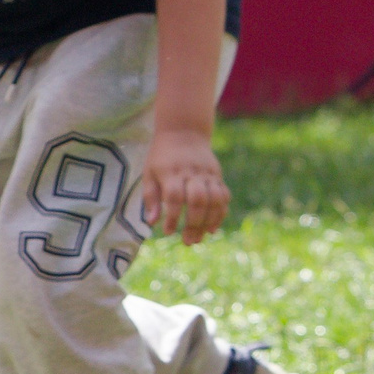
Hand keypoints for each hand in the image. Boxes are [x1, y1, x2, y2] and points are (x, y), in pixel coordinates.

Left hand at [138, 127, 228, 244]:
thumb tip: (151, 223)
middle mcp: (191, 173)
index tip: (168, 232)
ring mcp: (207, 174)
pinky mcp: (217, 175)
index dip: (172, 216)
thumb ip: (150, 198)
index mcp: (171, 172)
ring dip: (209, 222)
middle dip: (194, 223)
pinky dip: (221, 213)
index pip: (174, 197)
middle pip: (198, 200)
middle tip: (188, 241)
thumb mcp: (149, 173)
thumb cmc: (161, 157)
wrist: (184, 132)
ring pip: (214, 200)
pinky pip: (224, 196)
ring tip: (200, 238)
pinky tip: (213, 228)